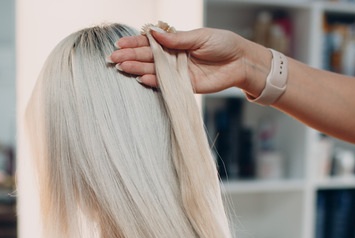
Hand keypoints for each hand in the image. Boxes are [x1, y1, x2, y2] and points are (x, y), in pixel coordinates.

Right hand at [108, 27, 265, 93]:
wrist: (241, 62)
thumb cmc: (223, 44)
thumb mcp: (200, 36)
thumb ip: (177, 39)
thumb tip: (154, 33)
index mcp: (176, 41)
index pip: (151, 41)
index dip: (134, 42)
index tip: (119, 44)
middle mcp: (173, 57)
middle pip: (148, 56)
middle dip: (130, 56)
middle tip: (113, 58)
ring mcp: (177, 72)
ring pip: (153, 70)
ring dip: (137, 69)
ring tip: (122, 67)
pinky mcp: (184, 86)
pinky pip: (166, 84)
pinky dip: (154, 82)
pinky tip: (141, 78)